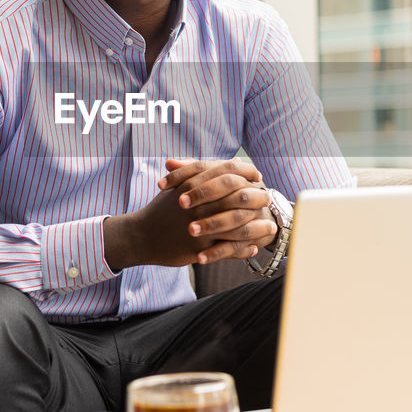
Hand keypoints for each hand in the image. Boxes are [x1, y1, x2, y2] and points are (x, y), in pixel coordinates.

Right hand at [102, 159, 276, 269]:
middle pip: (238, 196)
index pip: (227, 172)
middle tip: (268, 198)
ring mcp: (200, 226)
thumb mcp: (178, 185)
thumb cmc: (161, 210)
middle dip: (257, 197)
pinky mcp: (199, 248)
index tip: (257, 176)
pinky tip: (254, 247)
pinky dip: (244, 249)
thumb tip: (233, 162)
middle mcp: (199, 204)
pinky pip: (229, 249)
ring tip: (271, 226)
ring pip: (238, 225)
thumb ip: (203, 173)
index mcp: (194, 184)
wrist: (140, 236)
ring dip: (257, 226)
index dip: (246, 172)